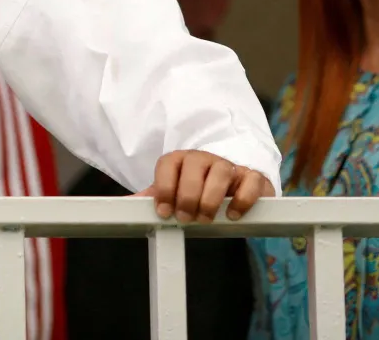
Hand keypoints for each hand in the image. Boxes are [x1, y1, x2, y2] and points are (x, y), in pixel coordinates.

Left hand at [139, 150, 274, 222]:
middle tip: (186, 218)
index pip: (169, 163)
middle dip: (188, 195)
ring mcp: (230, 166)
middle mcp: (205, 159)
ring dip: (211, 197)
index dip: (164, 187)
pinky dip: (242, 198)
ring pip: (221, 170)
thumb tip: (126, 204)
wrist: (231, 189)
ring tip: (206, 218)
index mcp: (182, 161)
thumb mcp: (174, 194)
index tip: (164, 212)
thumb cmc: (197, 192)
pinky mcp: (252, 177)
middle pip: (194, 166)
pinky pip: (250, 180)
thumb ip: (152, 198)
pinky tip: (232, 214)